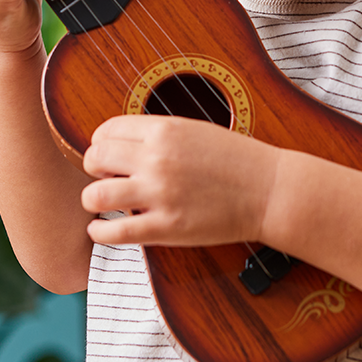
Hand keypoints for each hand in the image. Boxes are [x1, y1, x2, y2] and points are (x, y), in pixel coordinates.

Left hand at [80, 115, 280, 247]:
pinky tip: (101, 229)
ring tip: (103, 202)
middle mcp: (157, 159)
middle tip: (106, 176)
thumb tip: (118, 144)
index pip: (107, 130)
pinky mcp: (166, 228)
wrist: (268, 190)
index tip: (107, 154)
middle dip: (94, 168)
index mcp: (164, 130)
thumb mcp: (194, 130)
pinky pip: (116, 232)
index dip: (101, 142)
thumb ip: (157, 135)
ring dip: (93, 199)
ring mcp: (160, 194)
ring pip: (96, 195)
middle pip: (95, 158)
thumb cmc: (236, 159)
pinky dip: (99, 232)